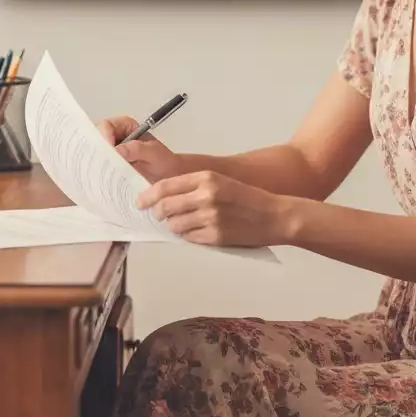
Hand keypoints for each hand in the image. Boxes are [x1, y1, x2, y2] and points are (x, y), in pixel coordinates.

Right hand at [95, 115, 181, 182]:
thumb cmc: (164, 162)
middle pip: (95, 139)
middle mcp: (114, 137)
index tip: (108, 151)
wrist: (168, 176)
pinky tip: (101, 181)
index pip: (107, 126)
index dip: (103, 137)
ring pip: (94, 154)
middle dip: (95, 151)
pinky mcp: (108, 166)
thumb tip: (117, 150)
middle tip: (99, 165)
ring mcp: (110, 153)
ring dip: (94, 163)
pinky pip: (97, 167)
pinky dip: (97, 173)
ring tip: (99, 174)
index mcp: (125, 126)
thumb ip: (138, 149)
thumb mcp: (154, 153)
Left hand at [137, 170, 296, 247]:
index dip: (148, 196)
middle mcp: (206, 196)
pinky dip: (189, 236)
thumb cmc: (248, 198)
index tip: (141, 202)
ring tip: (185, 224)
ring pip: (175, 225)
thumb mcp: (220, 182)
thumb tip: (164, 198)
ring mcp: (210, 217)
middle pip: (165, 207)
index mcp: (206, 178)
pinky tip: (199, 231)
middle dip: (158, 213)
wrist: (274, 215)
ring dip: (174, 226)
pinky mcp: (215, 236)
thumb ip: (193, 187)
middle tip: (159, 216)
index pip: (165, 187)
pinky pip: (189, 238)